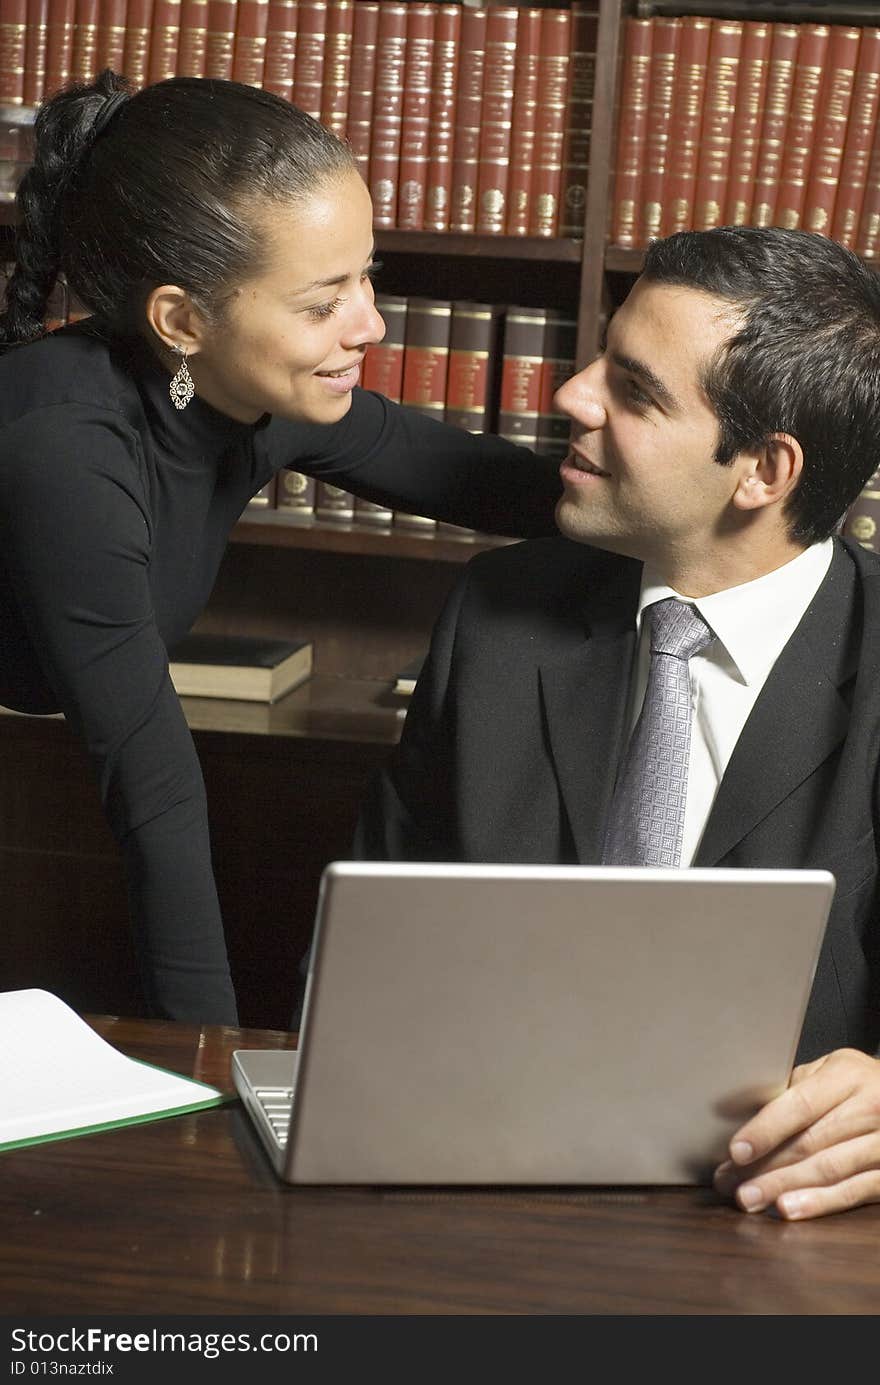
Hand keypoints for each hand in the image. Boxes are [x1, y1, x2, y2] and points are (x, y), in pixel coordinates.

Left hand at [713, 1047, 879, 1219]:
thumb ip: (794, 1090)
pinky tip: (788, 1209)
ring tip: (749, 1198)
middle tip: (728, 1181)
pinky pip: (852, 1192)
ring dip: (782, 1187)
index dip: (766, 1130)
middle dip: (764, 1166)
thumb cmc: (856, 1084)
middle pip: (810, 1143)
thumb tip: (743, 1118)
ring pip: (827, 1171)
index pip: (800, 1106)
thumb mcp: (829, 1071)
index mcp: (848, 1075)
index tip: (736, 1150)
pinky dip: (817, 1203)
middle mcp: (871, 1108)